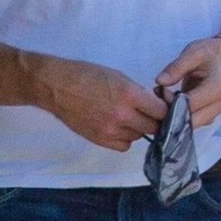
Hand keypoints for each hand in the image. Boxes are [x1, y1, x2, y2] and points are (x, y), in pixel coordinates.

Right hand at [29, 55, 166, 150]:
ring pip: (139, 137)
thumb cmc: (86, 75)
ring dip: (138, 129)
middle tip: (148, 114)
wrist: (56, 86)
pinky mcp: (100, 140)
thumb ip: (137, 92)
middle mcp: (122, 115)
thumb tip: (153, 105)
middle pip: (153, 127)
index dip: (164, 109)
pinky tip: (118, 127)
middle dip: (153, 120)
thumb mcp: (117, 76)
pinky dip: (125, 138)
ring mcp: (111, 130)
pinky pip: (124, 146)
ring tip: (128, 118)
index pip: (161, 111)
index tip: (162, 107)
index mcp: (129, 95)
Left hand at [154, 36, 220, 128]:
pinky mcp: (205, 118)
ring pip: (187, 126)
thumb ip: (176, 67)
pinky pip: (188, 124)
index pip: (190, 105)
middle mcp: (216, 107)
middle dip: (169, 113)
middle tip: (157, 96)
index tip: (158, 90)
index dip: (170, 102)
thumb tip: (159, 82)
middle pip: (189, 121)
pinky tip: (168, 102)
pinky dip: (175, 117)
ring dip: (171, 116)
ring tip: (162, 97)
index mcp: (215, 90)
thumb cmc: (208, 54)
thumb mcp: (193, 53)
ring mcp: (211, 115)